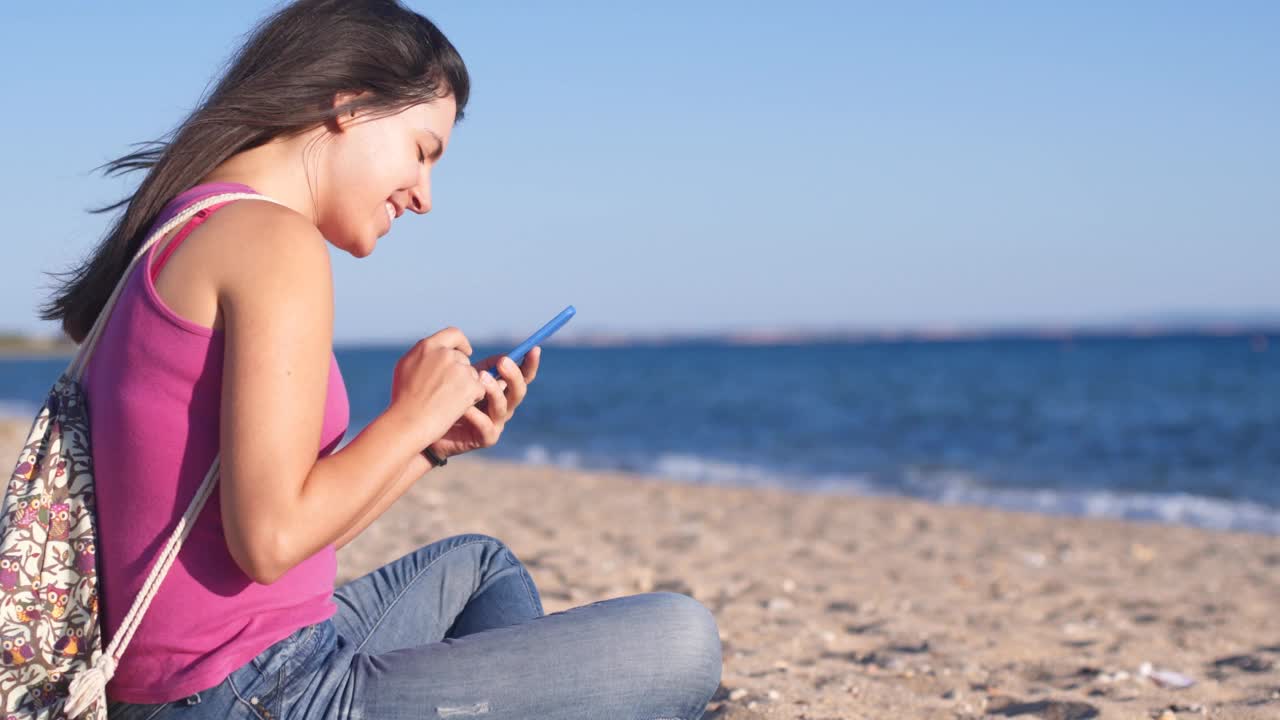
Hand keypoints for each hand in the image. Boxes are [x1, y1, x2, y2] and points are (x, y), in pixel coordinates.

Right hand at [389, 327, 486, 448]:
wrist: (408, 423)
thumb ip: (423, 355)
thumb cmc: (403, 400)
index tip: (466, 352)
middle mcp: (444, 354)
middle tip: (447, 392)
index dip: (462, 343)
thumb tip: (436, 349)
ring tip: (446, 402)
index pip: (453, 334)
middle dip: (460, 373)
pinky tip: (455, 408)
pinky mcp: (470, 385)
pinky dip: (472, 399)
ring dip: (465, 387)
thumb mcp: (405, 368)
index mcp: (427, 347)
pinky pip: (480, 389)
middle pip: (463, 359)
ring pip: (472, 375)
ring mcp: (459, 369)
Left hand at [428, 346, 541, 460]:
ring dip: (494, 391)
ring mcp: (497, 423)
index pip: (524, 376)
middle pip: (519, 391)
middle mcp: (505, 406)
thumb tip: (501, 356)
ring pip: (503, 407)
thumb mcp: (467, 379)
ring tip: (480, 378)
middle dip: (513, 375)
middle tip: (502, 362)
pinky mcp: (487, 438)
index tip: (533, 348)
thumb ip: (484, 368)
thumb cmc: (450, 400)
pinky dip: (476, 415)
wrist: (433, 428)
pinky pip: (486, 425)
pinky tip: (465, 407)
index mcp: (503, 390)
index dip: (530, 363)